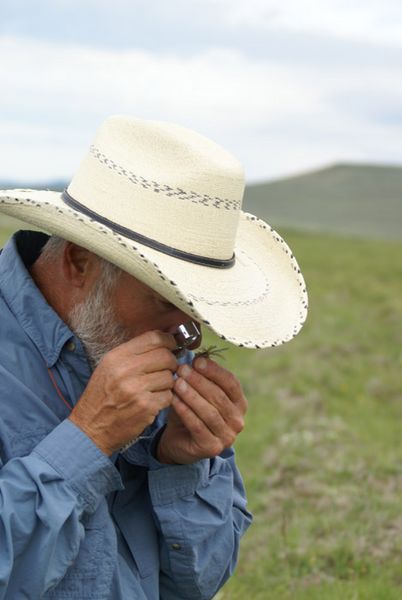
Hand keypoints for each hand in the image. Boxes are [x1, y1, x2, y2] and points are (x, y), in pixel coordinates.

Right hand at [69, 331, 176, 454]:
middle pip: (166, 356)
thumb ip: (133, 353)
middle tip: (166, 369)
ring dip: (167, 383)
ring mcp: (137, 389)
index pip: (153, 338)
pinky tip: (153, 401)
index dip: (168, 341)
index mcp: (117, 356)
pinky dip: (164, 399)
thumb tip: (163, 342)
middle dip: (171, 363)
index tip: (172, 346)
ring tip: (155, 388)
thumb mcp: (108, 367)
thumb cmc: (101, 396)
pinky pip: (168, 396)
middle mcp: (126, 370)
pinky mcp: (146, 407)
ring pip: (170, 377)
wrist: (91, 427)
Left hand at [156, 357, 246, 464]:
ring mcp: (227, 437)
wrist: (178, 441)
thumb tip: (196, 356)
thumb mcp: (197, 391)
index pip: (231, 383)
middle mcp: (237, 420)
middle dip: (199, 381)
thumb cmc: (190, 411)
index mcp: (239, 403)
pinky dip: (185, 411)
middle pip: (219, 396)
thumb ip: (200, 376)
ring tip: (177, 383)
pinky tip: (174, 400)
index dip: (214, 370)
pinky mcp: (212, 448)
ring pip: (209, 411)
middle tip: (182, 369)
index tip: (197, 360)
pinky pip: (198, 426)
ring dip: (191, 395)